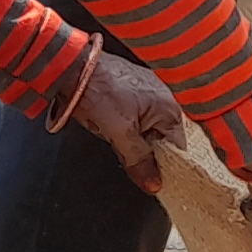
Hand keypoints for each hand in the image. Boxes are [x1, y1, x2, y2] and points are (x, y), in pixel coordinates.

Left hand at [67, 51, 184, 193]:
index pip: (177, 149)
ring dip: (129, 137)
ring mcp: (149, 92)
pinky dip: (122, 124)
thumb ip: (139, 160)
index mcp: (170, 108)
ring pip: (145, 130)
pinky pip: (134, 117)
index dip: (162, 164)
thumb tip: (154, 183)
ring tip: (110, 128)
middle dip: (141, 149)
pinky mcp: (133, 89)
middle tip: (120, 145)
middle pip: (161, 140)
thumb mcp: (120, 133)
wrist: (74, 67)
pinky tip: (108, 120)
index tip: (148, 175)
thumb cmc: (99, 91)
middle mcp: (165, 98)